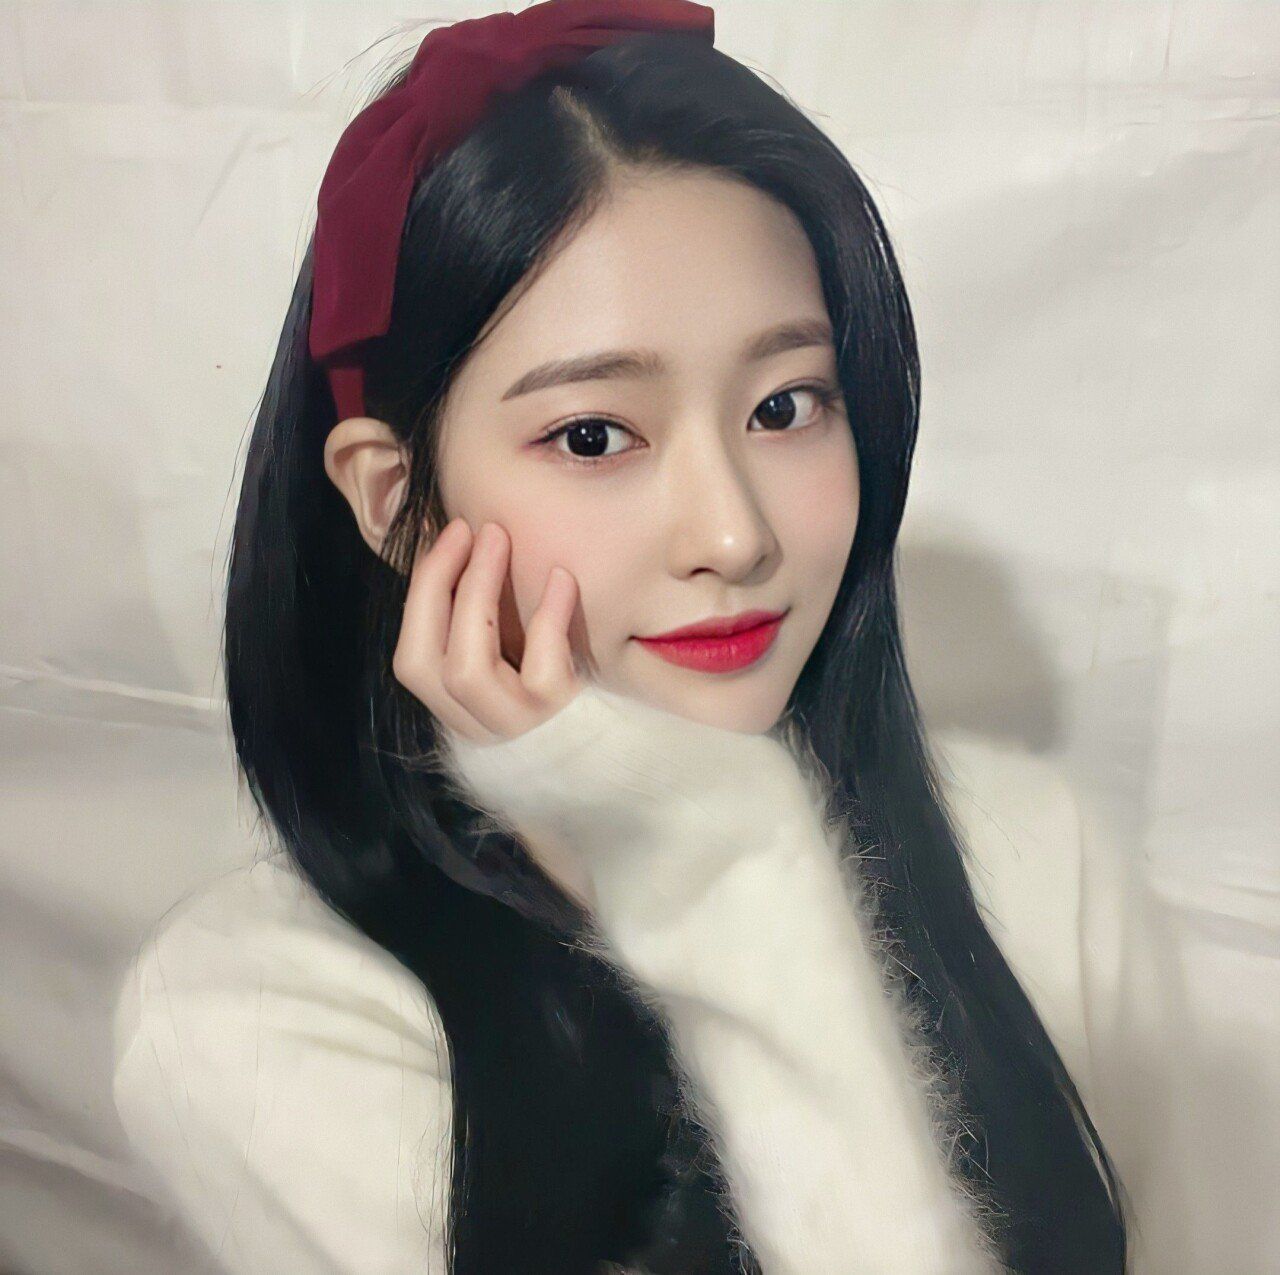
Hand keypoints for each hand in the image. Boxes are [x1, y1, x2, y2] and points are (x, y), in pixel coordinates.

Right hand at [391, 517, 584, 745]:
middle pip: (423, 663)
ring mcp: (516, 725)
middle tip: (479, 529)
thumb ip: (478, 606)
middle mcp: (477, 725)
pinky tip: (561, 577)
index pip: (411, 658)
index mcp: (456, 706)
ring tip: (503, 540)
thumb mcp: (513, 637)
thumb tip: (450, 536)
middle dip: (441, 583)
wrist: (628, 717)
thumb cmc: (565, 656)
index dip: (422, 589)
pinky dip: (546, 618)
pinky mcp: (559, 718)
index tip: (453, 531)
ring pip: (467, 672)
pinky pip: (541, 672)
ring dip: (477, 594)